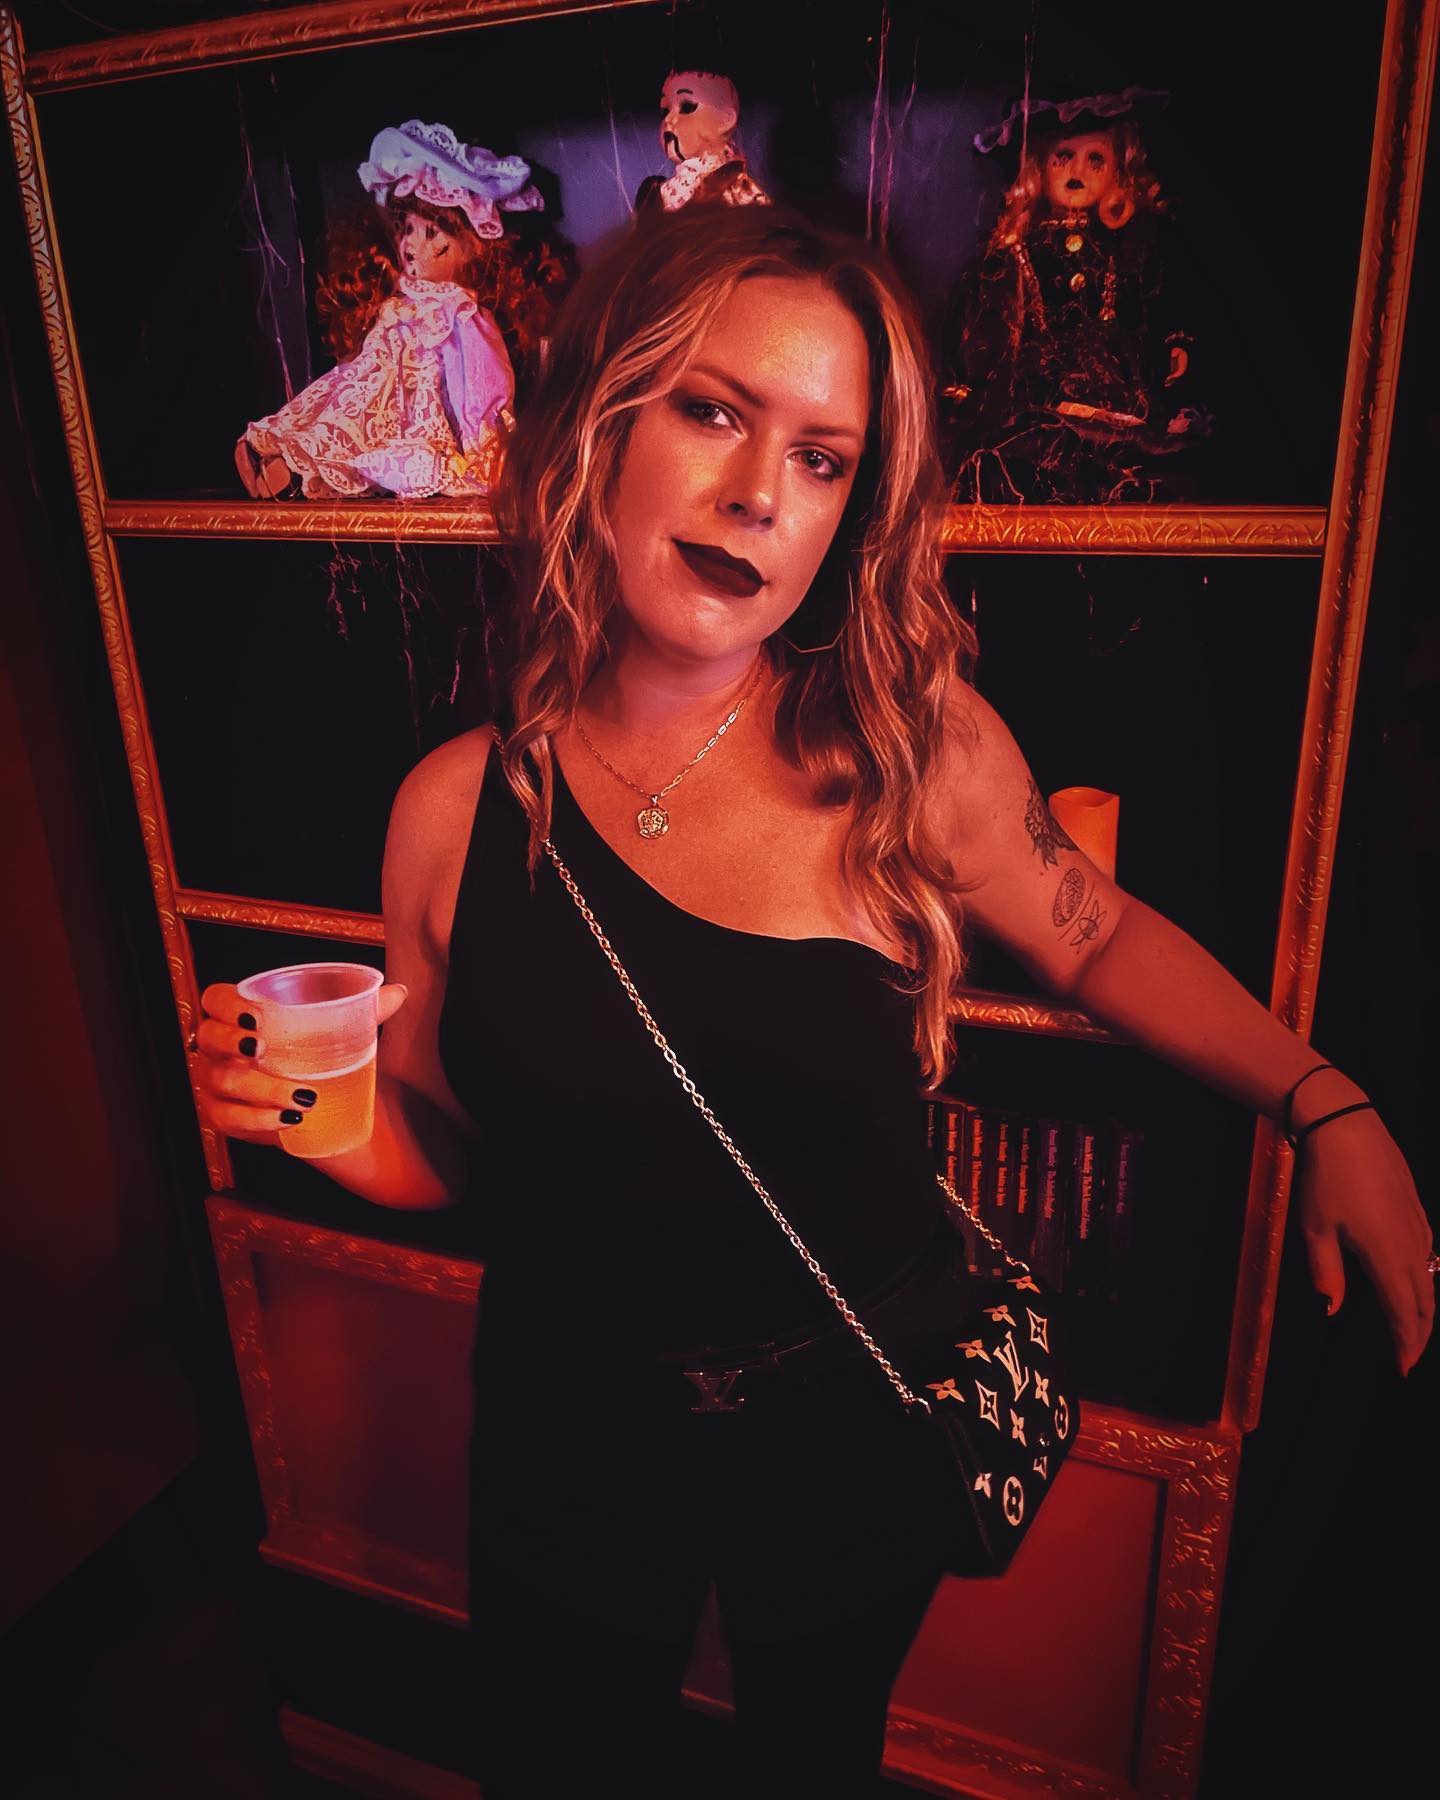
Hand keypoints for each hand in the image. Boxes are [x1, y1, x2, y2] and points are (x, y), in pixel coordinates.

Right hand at [191, 980, 408, 1142]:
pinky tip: (289, 1118)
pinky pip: (229, 1119)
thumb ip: (366, 1010)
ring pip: (223, 1082)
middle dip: (231, 1042)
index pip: (214, 999)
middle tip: (263, 1049)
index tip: (257, 1016)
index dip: (226, 1005)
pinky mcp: (226, 1117)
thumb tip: (398, 993)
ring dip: (262, 1088)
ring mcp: (218, 1084)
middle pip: (206, 1038)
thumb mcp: (342, 1033)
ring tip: (303, 1095)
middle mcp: (221, 1049)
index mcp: (241, 1018)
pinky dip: (259, 1119)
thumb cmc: (321, 1057)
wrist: (323, 1107)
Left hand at [1295, 1107, 1434, 1376]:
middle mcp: (1411, 1244)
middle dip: (1418, 1333)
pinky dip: (1423, 1279)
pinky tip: (1413, 1283)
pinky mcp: (1417, 1209)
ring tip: (1412, 1329)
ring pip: (1429, 1278)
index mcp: (1386, 1254)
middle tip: (1408, 1357)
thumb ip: (1326, 1271)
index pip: (1402, 1312)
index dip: (1404, 1343)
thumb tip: (1332, 1308)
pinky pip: (1427, 1254)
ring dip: (1423, 1308)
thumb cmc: (1325, 1177)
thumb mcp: (1315, 1227)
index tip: (1402, 1367)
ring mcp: (1418, 1225)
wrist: (1345, 1126)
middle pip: (1424, 1302)